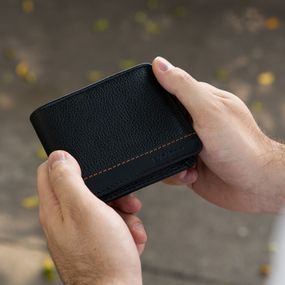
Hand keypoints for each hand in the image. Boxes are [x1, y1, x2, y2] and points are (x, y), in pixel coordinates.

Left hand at [37, 150, 146, 284]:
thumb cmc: (103, 255)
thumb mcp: (85, 209)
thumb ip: (68, 180)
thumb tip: (57, 156)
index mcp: (56, 208)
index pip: (50, 170)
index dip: (69, 161)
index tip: (91, 166)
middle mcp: (64, 219)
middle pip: (85, 188)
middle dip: (111, 192)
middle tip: (126, 201)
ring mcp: (81, 231)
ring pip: (104, 206)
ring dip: (123, 212)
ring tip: (131, 228)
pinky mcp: (95, 241)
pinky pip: (111, 223)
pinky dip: (124, 228)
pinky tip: (131, 239)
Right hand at [153, 56, 284, 212]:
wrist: (255, 187)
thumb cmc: (239, 145)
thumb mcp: (208, 110)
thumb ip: (183, 87)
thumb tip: (159, 63)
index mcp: (202, 102)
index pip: (171, 91)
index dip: (157, 97)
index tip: (145, 107)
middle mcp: (197, 123)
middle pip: (164, 123)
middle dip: (160, 136)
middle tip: (170, 143)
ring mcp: (194, 145)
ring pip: (164, 147)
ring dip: (169, 158)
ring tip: (185, 164)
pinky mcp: (191, 165)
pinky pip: (170, 167)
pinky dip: (176, 174)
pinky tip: (190, 175)